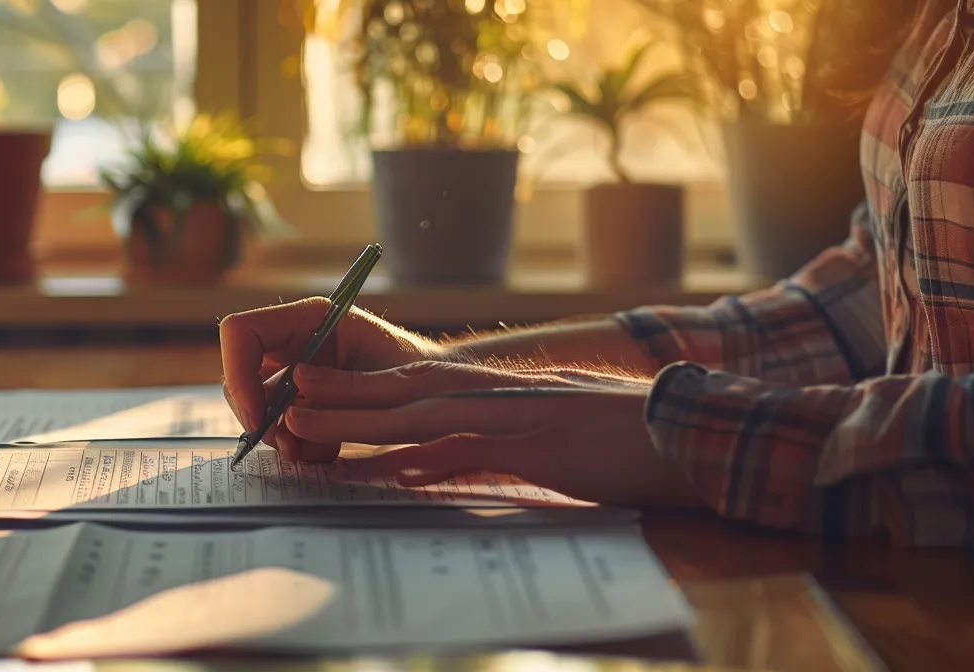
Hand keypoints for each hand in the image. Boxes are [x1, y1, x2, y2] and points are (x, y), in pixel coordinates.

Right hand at [219, 297, 443, 458]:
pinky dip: (299, 443)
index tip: (260, 418)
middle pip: (242, 374)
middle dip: (260, 416)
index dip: (239, 375)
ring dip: (282, 436)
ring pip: (260, 404)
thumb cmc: (416, 371)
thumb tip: (289, 412)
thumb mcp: (382, 379)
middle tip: (289, 447)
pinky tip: (326, 449)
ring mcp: (296, 369)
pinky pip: (281, 422)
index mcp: (309, 318)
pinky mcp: (303, 397)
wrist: (435, 390)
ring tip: (315, 452)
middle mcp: (295, 340)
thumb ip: (337, 393)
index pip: (242, 332)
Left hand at [283, 361, 698, 506]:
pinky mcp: (541, 448)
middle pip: (405, 390)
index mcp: (500, 389)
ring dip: (364, 422)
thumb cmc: (620, 433)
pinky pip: (476, 453)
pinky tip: (395, 473)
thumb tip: (435, 462)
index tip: (315, 385)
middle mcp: (500, 395)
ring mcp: (518, 418)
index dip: (363, 384)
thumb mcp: (547, 427)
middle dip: (344, 393)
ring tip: (313, 425)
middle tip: (289, 393)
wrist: (685, 429)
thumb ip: (492, 440)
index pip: (417, 381)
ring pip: (424, 416)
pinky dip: (432, 463)